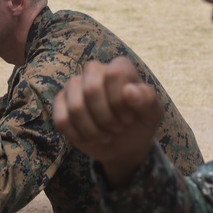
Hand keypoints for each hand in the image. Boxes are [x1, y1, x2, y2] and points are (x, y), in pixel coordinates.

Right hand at [53, 56, 161, 186]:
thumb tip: (130, 90)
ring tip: (105, 135)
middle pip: (91, 90)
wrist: (124, 145)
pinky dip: (78, 136)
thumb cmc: (139, 123)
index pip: (114, 74)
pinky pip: (62, 120)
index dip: (121, 101)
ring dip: (93, 130)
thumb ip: (147, 99)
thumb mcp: (152, 114)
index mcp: (119, 67)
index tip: (129, 117)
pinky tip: (90, 137)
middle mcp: (94, 71)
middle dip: (106, 117)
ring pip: (75, 108)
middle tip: (117, 128)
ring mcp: (74, 86)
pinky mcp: (61, 103)